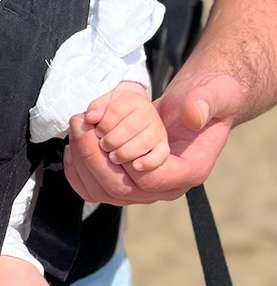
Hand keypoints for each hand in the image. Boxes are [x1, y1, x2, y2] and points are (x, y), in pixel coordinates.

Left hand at [64, 73, 243, 204]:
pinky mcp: (127, 183)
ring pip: (103, 192)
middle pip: (121, 189)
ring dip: (82, 163)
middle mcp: (167, 187)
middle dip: (94, 159)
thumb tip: (192, 117)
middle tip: (79, 128)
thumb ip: (205, 103)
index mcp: (190, 170)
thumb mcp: (213, 93)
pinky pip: (95, 189)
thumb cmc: (207, 99)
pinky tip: (72, 148)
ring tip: (76, 131)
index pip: (153, 180)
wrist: (193, 105)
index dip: (125, 161)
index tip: (103, 136)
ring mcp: (145, 189)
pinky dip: (78, 172)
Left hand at [84, 86, 168, 171]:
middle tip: (103, 145)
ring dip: (123, 152)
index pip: (115, 111)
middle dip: (110, 140)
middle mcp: (149, 113)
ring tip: (112, 156)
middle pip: (129, 128)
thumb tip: (91, 118)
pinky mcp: (163, 146)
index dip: (102, 124)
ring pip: (143, 142)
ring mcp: (157, 130)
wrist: (134, 113)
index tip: (97, 132)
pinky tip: (135, 166)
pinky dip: (149, 162)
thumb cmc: (112, 112)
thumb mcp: (102, 104)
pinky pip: (161, 155)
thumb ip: (95, 109)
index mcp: (133, 100)